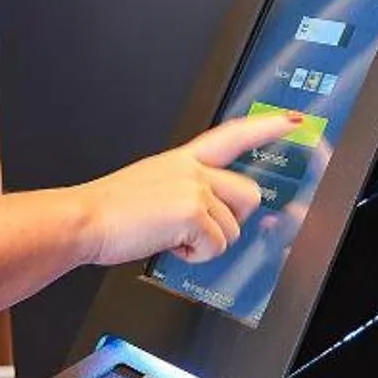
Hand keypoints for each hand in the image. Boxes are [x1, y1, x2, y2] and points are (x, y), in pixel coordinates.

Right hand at [76, 111, 300, 267]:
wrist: (83, 219)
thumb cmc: (109, 211)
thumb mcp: (151, 185)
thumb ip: (184, 190)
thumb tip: (203, 216)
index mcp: (182, 159)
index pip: (233, 136)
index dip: (266, 128)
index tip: (294, 121)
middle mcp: (193, 169)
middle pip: (249, 195)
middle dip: (232, 221)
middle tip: (198, 231)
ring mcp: (196, 188)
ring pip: (232, 230)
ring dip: (205, 244)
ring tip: (169, 237)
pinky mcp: (194, 213)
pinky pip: (215, 247)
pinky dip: (193, 256)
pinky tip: (167, 245)